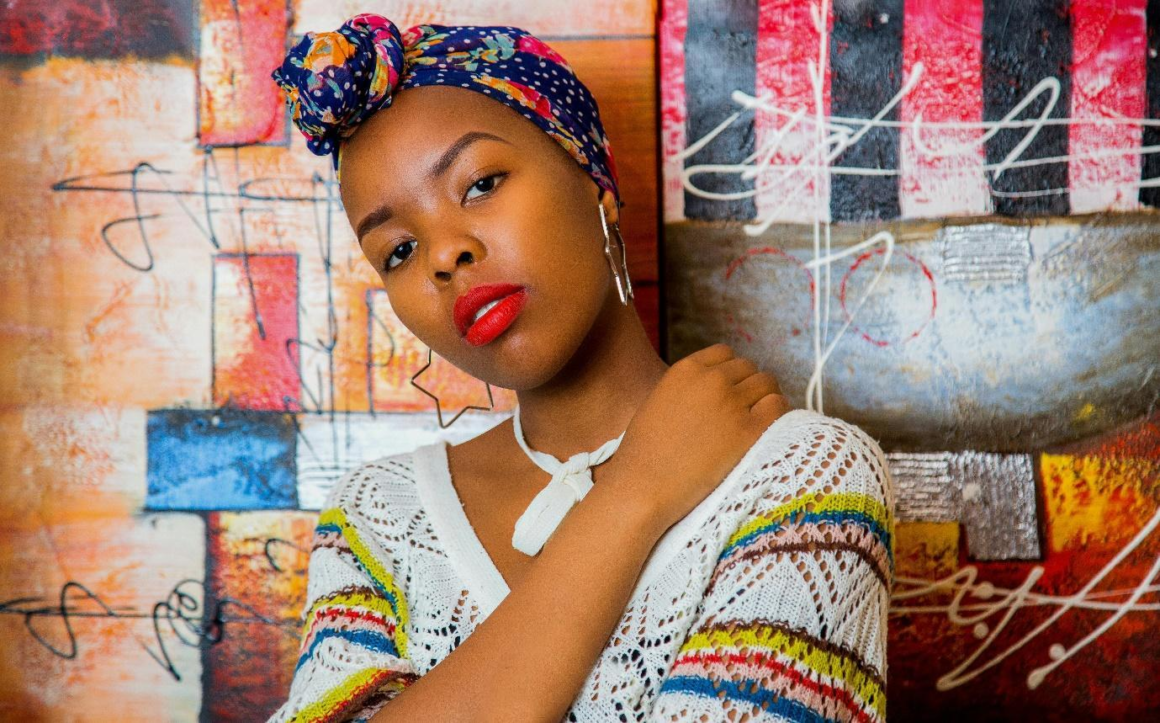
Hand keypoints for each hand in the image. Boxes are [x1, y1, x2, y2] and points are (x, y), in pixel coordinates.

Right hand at [599, 343, 790, 535]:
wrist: (645, 485)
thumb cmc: (644, 453)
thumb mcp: (658, 402)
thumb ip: (685, 389)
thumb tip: (707, 390)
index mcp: (686, 370)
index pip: (725, 353)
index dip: (731, 372)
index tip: (731, 390)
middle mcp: (712, 379)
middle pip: (749, 367)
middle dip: (749, 385)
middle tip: (746, 409)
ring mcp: (732, 403)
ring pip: (767, 383)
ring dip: (765, 398)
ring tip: (758, 419)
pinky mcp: (749, 430)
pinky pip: (778, 407)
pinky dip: (777, 413)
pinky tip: (768, 429)